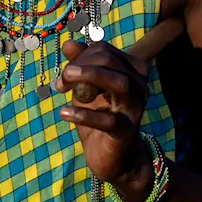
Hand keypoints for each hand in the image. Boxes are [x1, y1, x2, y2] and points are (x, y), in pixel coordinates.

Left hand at [59, 39, 151, 187]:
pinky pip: (109, 120)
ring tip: (63, 84)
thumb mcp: (86, 89)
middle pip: (110, 61)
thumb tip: (68, 43)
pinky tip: (64, 113)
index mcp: (131, 71)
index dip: (81, 56)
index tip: (64, 74)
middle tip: (62, 80)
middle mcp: (138, 86)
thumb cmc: (101, 117)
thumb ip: (80, 66)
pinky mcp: (126, 132)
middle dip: (81, 65)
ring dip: (88, 77)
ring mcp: (134, 109)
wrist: (115, 157)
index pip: (105, 50)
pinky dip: (84, 115)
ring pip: (119, 83)